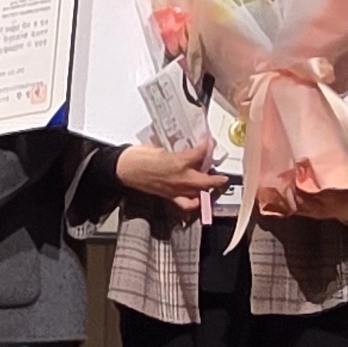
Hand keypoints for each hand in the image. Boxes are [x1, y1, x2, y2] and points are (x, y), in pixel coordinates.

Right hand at [113, 141, 230, 207]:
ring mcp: (176, 189)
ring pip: (200, 193)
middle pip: (207, 180)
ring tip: (212, 185)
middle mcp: (181, 178)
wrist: (125, 168)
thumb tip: (186, 148)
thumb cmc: (139, 156)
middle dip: (217, 178)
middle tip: (222, 174)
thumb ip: (177, 149)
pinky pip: (187, 204)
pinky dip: (194, 203)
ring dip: (208, 189)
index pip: (201, 154)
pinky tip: (197, 199)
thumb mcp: (161, 146)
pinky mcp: (169, 196)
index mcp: (179, 162)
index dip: (208, 146)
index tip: (210, 142)